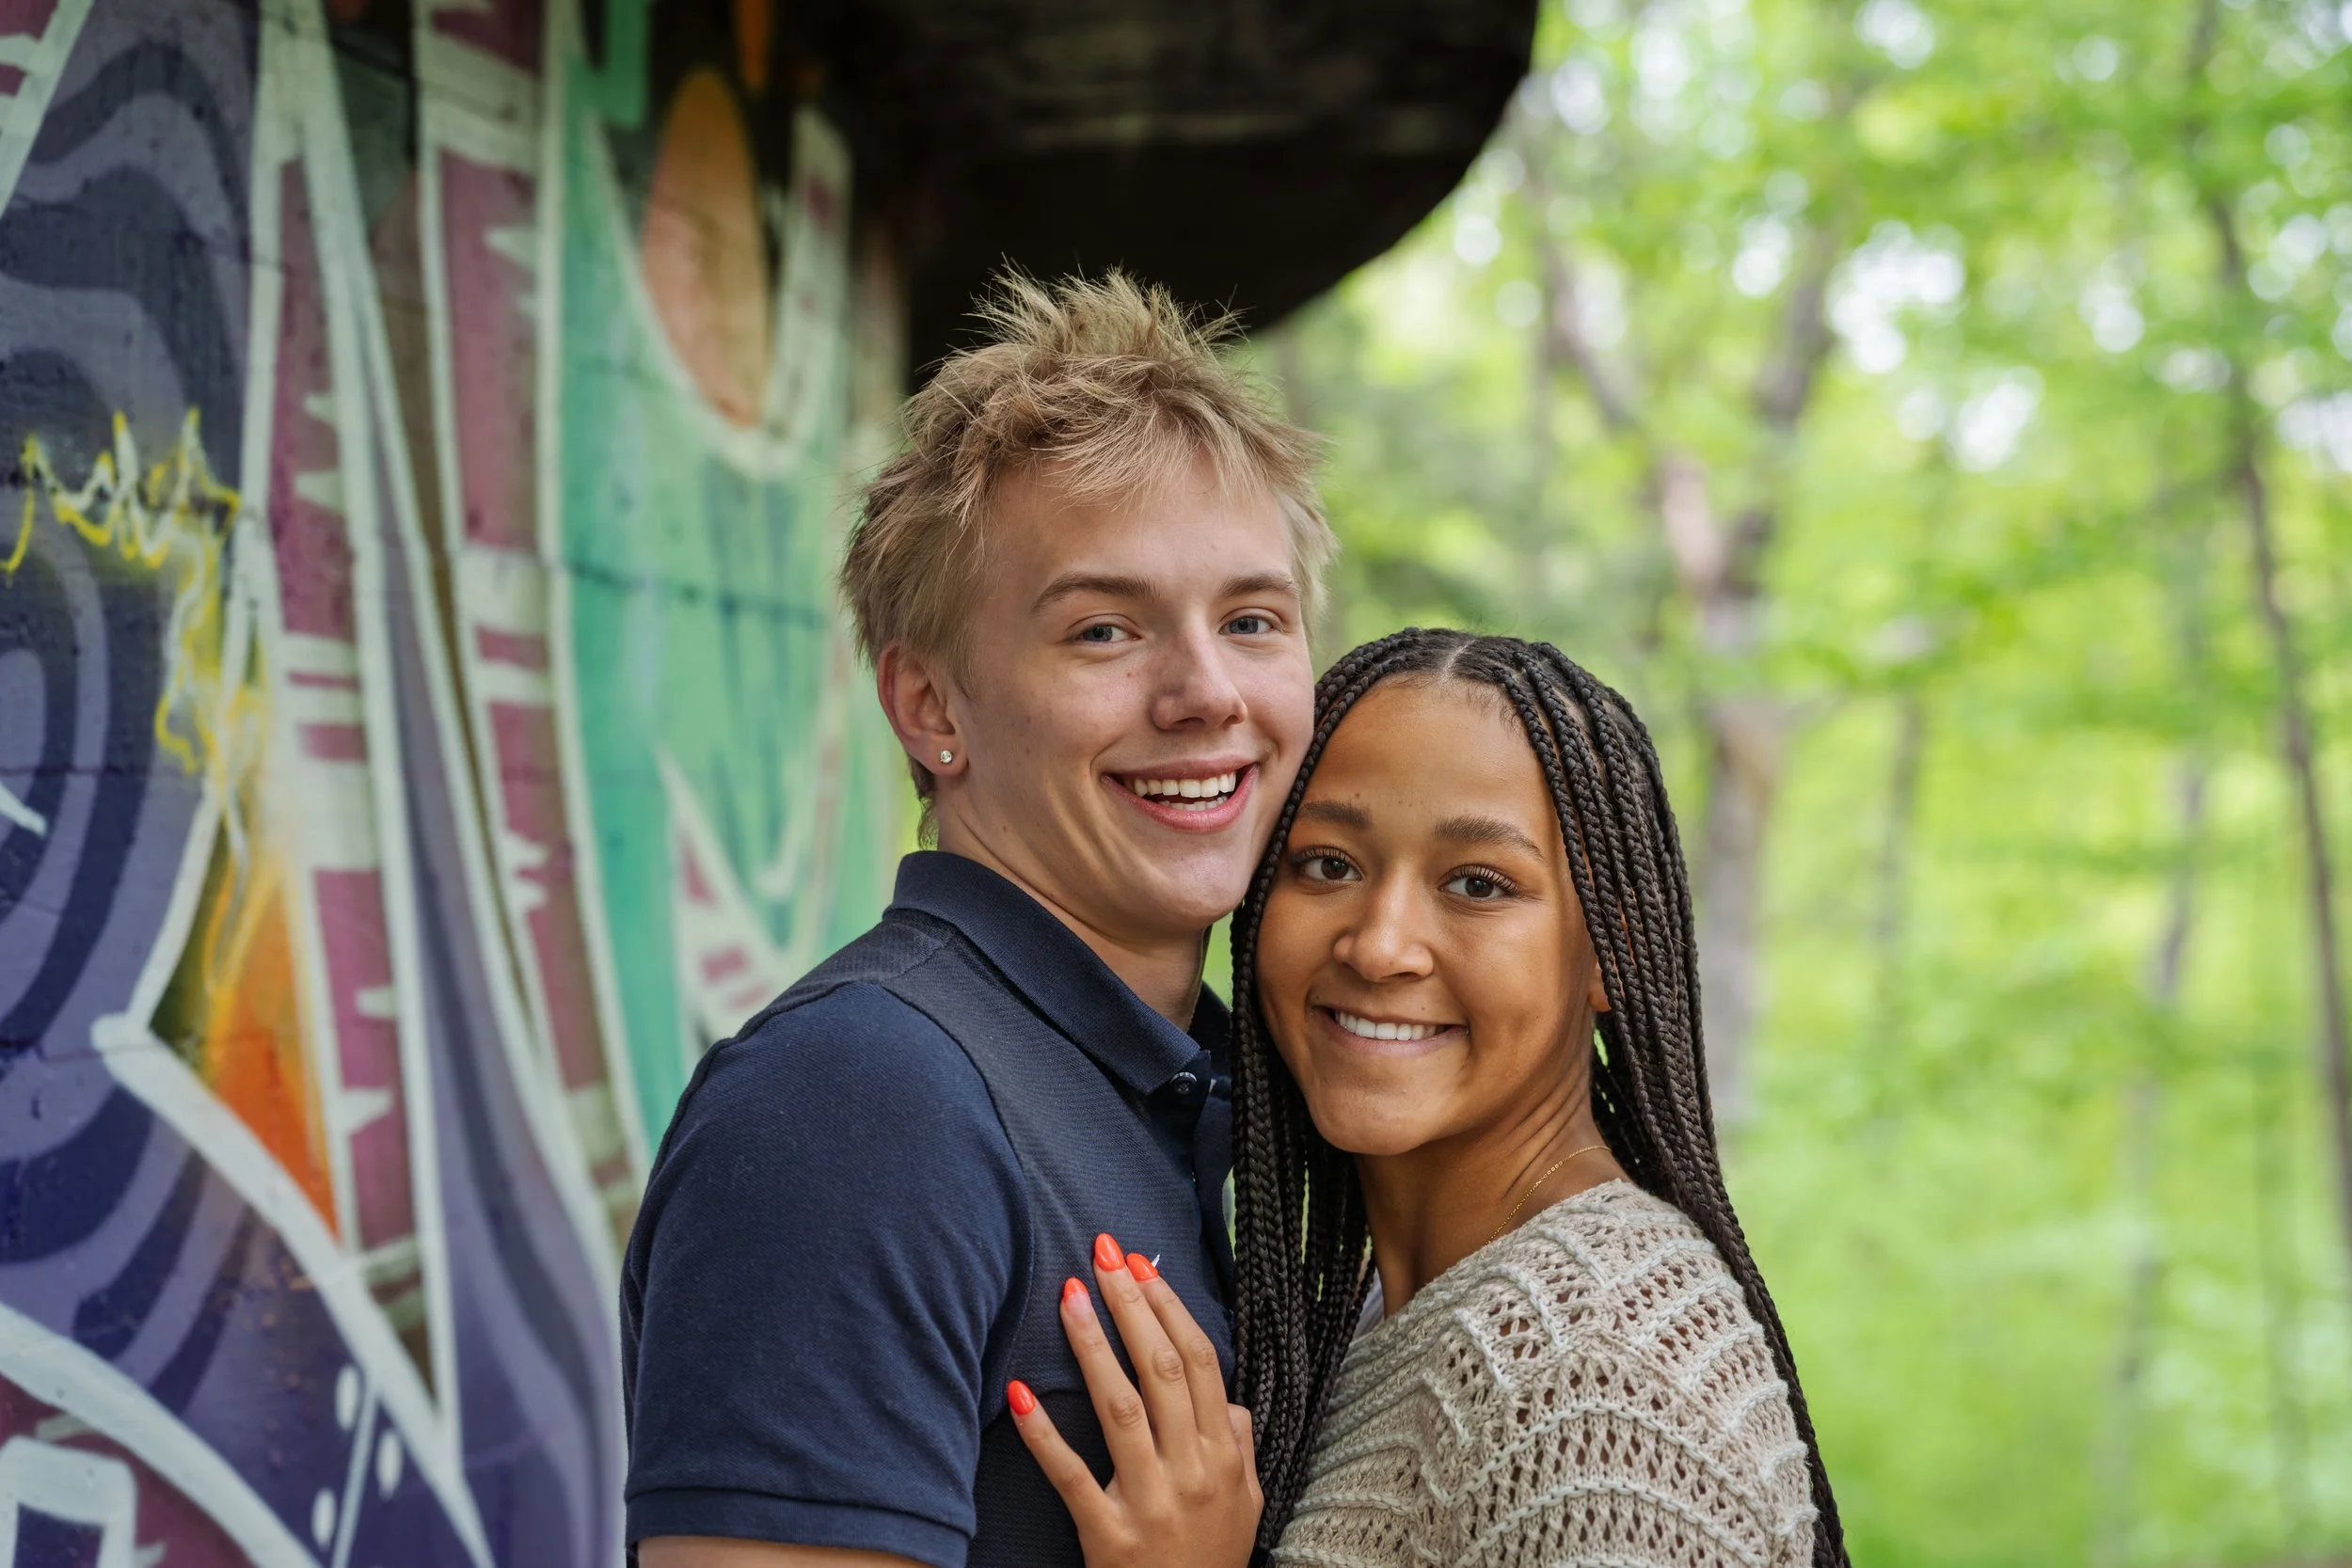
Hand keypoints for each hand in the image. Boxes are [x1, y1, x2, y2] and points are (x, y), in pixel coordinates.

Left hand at [1009, 1232, 1260, 1567]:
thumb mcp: (1247, 1502)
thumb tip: (1231, 1400)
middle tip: (1103, 1255)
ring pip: (1120, 1407)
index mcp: (1224, 1455)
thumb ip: (1240, 1444)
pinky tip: (1021, 1392)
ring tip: (1068, 1294)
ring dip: (1092, 1345)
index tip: (1140, 1265)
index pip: (1200, 1362)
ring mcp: (1150, 1501)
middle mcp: (1192, 1470)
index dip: (1170, 1307)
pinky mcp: (1108, 1533)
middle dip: (1132, 1305)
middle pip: (1161, 1369)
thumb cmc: (1210, 1561)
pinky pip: (1071, 1476)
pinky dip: (1043, 1434)